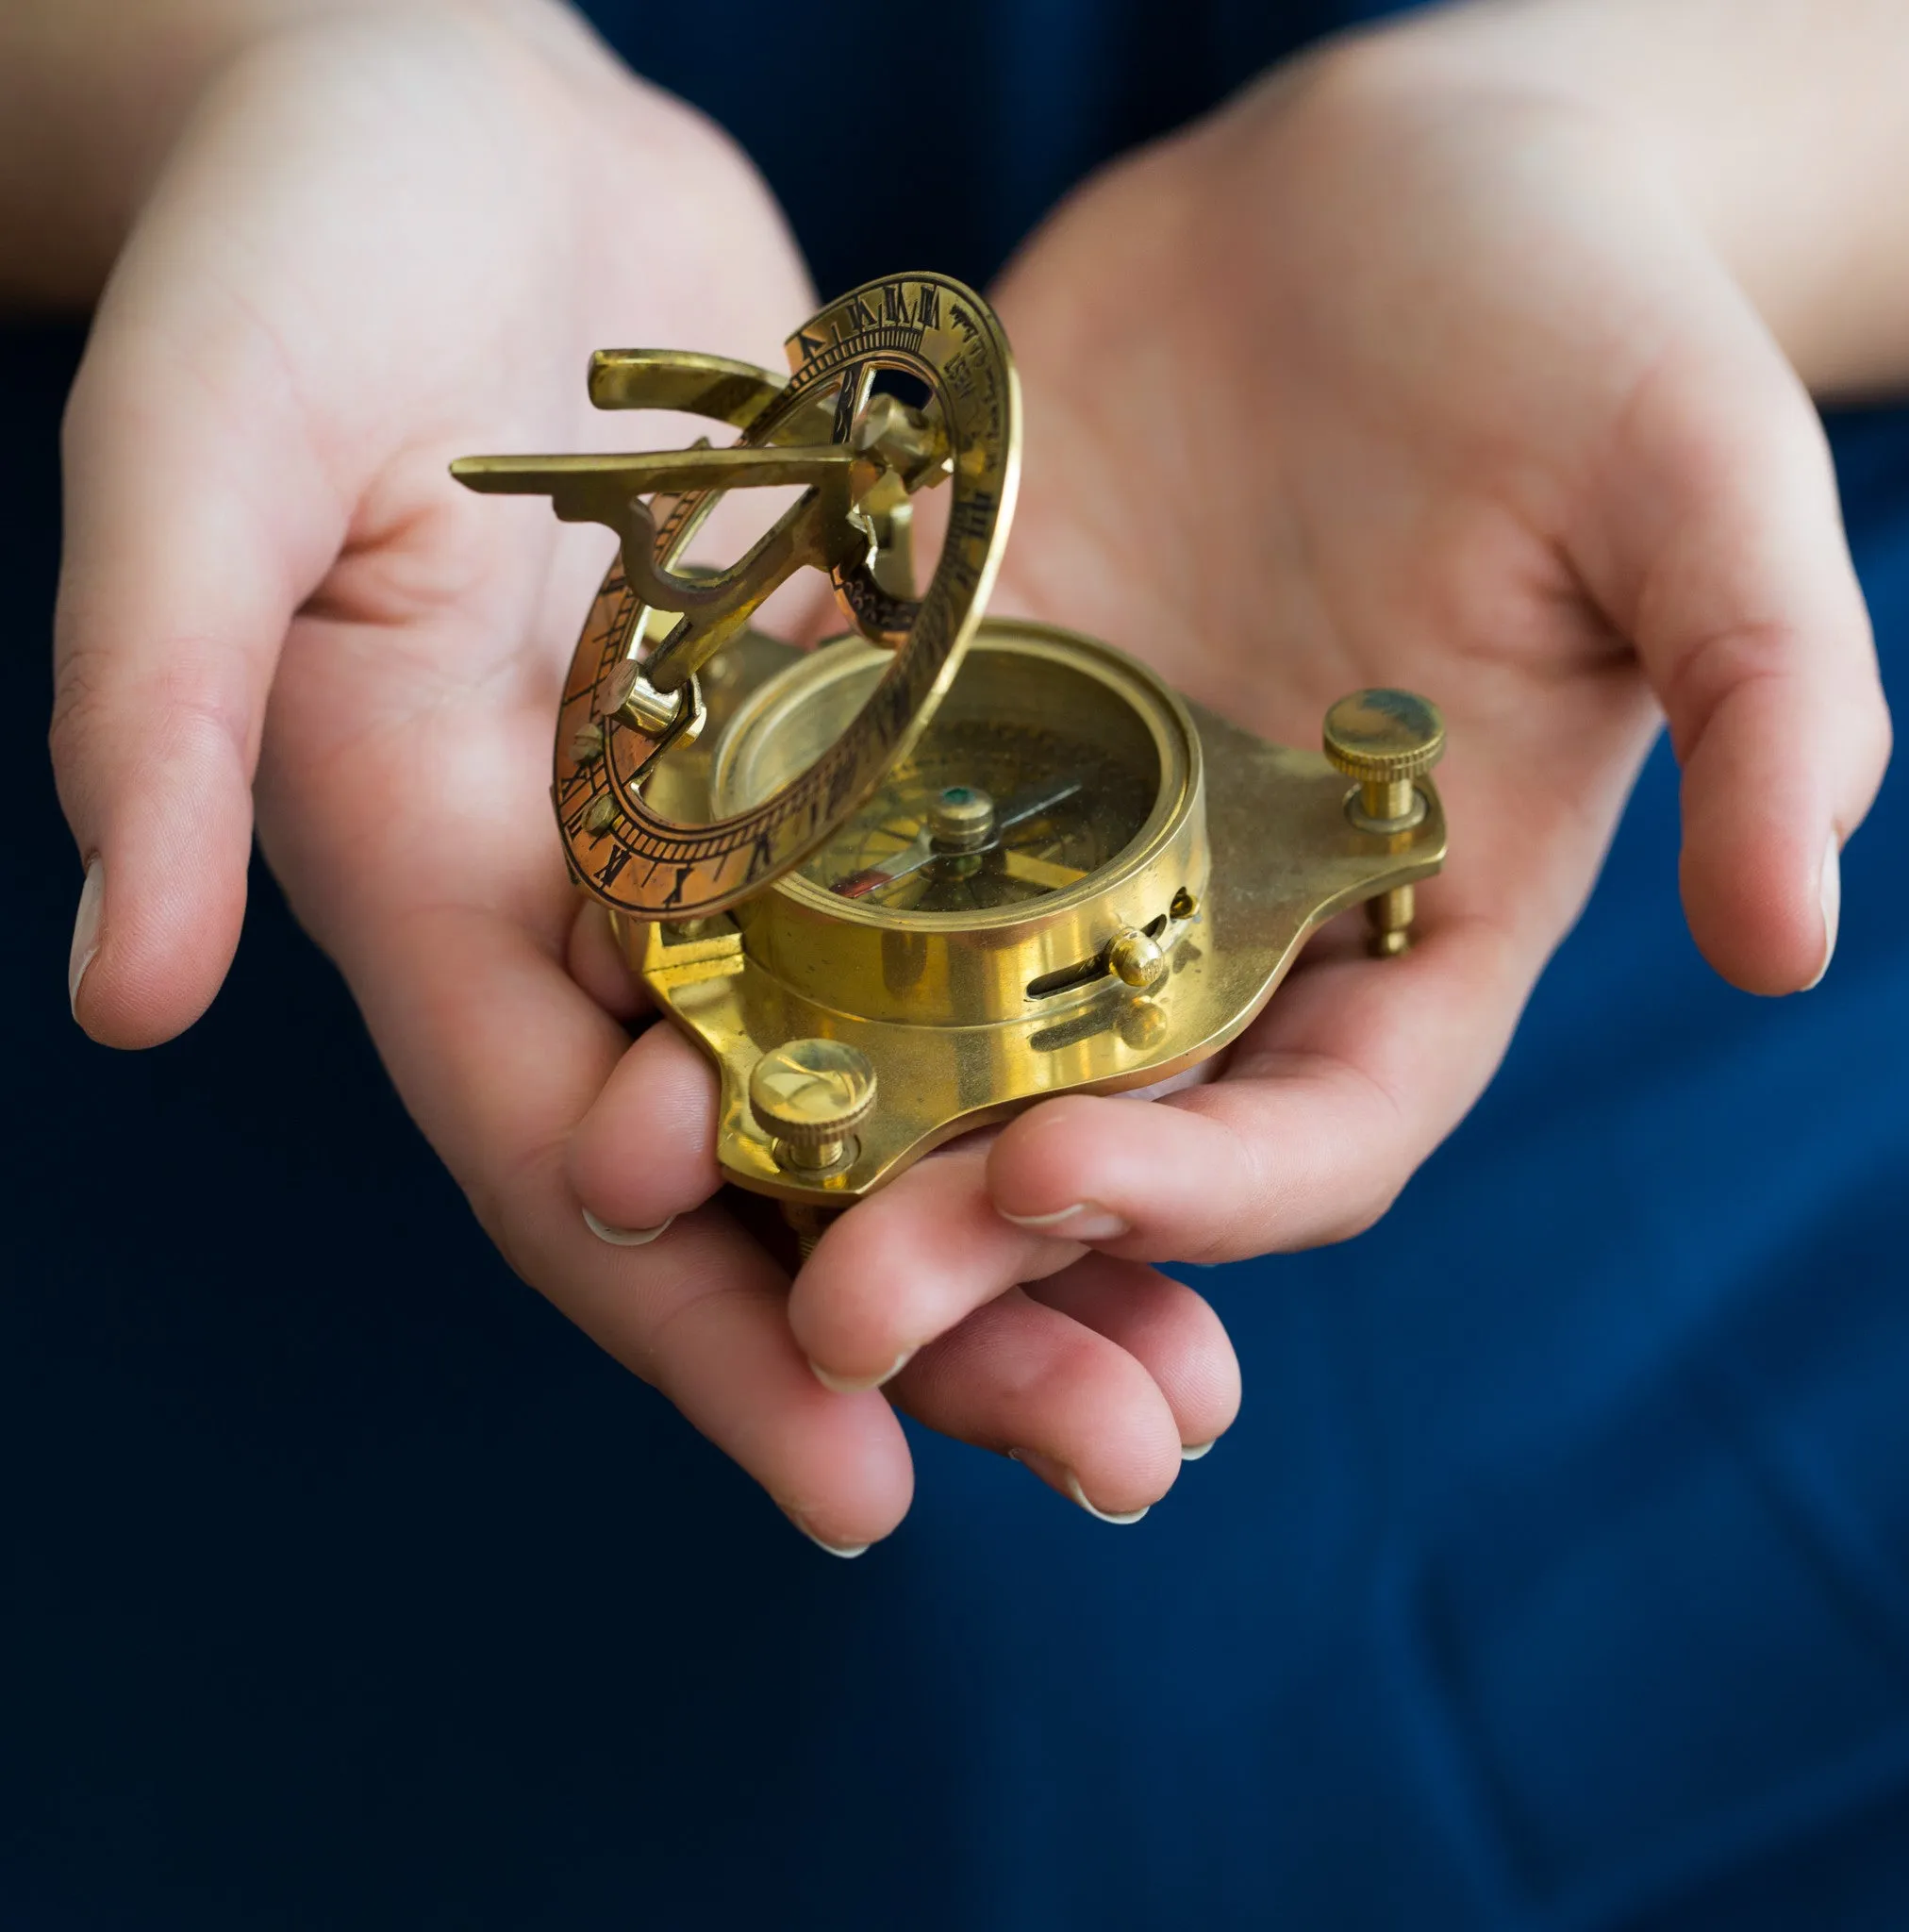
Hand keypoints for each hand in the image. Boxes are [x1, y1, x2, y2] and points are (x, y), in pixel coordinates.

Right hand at [48, 2, 1243, 1551]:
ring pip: (898, 1080)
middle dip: (930, 1338)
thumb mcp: (201, 450)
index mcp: (437, 885)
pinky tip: (1208, 1117)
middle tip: (1124, 1464)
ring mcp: (737, 832)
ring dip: (1045, 1233)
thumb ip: (162, 701)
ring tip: (1199, 1376)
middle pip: (768, 1177)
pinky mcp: (854, 739)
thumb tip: (120, 989)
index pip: (571, 1162)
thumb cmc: (302, 250)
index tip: (861, 1481)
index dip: (702, 1328)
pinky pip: (969, 917)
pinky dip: (1071, 1030)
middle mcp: (597, 900)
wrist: (461, 115)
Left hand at [785, 16, 1890, 1484]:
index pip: (1314, 1134)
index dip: (1199, 1197)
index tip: (1055, 1191)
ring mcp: (1059, 828)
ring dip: (800, 1114)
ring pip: (918, 1019)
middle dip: (962, 1237)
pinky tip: (612, 940)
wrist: (1387, 191)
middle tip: (822, 1313)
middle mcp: (1216, 919)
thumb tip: (1794, 931)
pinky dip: (723, 901)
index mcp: (1402, 929)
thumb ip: (1763, 700)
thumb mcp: (1703, 489)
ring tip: (650, 1165)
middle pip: (1087, 1129)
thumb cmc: (1580, 330)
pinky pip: (818, 835)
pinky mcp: (939, 716)